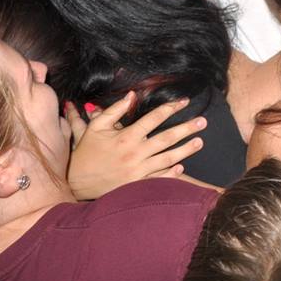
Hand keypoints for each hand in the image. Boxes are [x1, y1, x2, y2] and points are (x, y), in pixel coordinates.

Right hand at [66, 92, 206, 199]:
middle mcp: (135, 153)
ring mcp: (138, 171)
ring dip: (186, 150)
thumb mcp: (96, 128)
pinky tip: (182, 166)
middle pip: (166, 138)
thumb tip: (132, 95)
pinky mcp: (137, 185)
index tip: (184, 101)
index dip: (170, 108)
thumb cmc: (87, 153)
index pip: (153, 118)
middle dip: (186, 128)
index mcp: (126, 137)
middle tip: (203, 121)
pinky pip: (159, 178)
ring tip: (200, 141)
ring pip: (167, 158)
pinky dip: (171, 173)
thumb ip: (114, 110)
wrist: (76, 183)